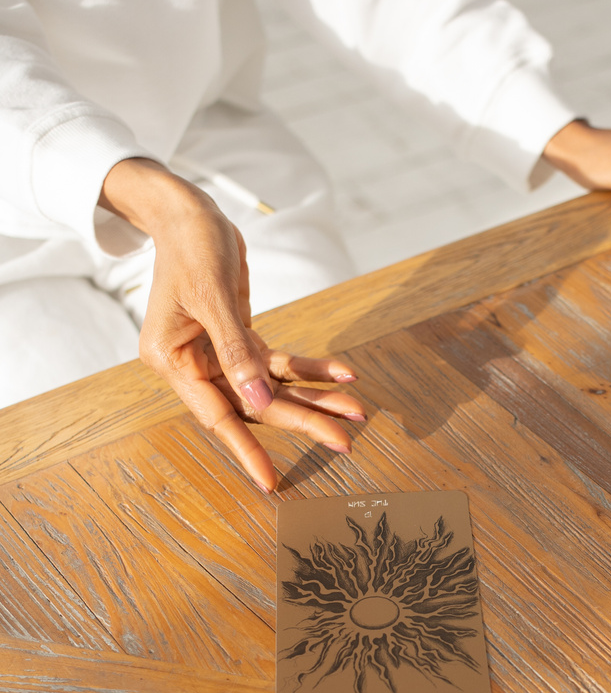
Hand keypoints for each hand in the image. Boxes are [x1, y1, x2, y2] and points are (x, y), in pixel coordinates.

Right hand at [99, 158, 364, 491]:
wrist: (189, 212)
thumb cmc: (192, 245)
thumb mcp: (213, 296)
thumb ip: (235, 350)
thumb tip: (258, 402)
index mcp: (172, 361)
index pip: (216, 414)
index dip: (245, 448)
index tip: (269, 480)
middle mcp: (193, 365)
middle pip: (254, 404)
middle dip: (302, 420)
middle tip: (345, 441)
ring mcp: (217, 356)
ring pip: (272, 388)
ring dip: (315, 397)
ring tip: (356, 410)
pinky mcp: (239, 341)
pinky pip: (280, 363)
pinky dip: (311, 368)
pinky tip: (343, 373)